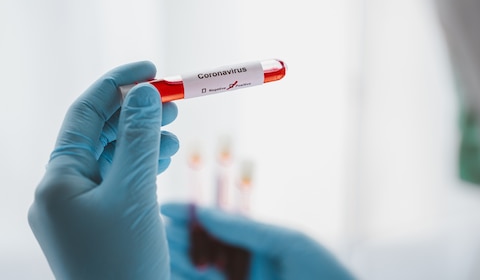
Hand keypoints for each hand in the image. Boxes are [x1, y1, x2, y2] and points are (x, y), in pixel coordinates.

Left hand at [28, 61, 178, 279]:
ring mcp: (79, 210)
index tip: (150, 68)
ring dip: (142, 139)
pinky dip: (141, 165)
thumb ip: (136, 137)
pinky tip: (163, 158)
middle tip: (172, 100)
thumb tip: (143, 91)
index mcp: (57, 180)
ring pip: (111, 157)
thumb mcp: (133, 193)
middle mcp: (63, 191)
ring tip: (173, 132)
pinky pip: (118, 182)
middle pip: (98, 134)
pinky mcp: (98, 224)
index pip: (84, 114)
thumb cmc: (122, 265)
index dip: (116, 84)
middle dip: (134, 112)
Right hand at [162, 203, 355, 279]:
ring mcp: (235, 279)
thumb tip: (205, 212)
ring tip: (160, 250)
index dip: (189, 213)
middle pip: (199, 244)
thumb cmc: (321, 272)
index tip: (166, 207)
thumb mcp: (285, 242)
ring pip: (196, 268)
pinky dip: (184, 276)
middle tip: (158, 231)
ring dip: (177, 259)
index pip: (214, 221)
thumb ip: (244, 228)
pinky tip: (171, 269)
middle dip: (178, 236)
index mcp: (252, 239)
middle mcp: (240, 259)